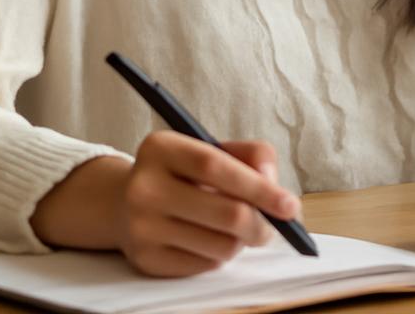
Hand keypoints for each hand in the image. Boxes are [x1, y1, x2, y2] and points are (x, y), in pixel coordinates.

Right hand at [113, 131, 303, 276]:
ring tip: (233, 228)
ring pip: (221, 246)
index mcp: (160, 148)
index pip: (216, 167)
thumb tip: (274, 185)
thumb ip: (252, 155)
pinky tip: (207, 238)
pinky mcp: (146, 259)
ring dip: (241, 241)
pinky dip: (218, 255)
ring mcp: (141, 227)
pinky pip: (205, 265)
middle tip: (274, 226)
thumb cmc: (183, 173)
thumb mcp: (211, 149)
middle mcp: (144, 187)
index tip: (290, 205)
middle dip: (262, 224)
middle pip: (226, 213)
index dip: (258, 187)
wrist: (124, 203)